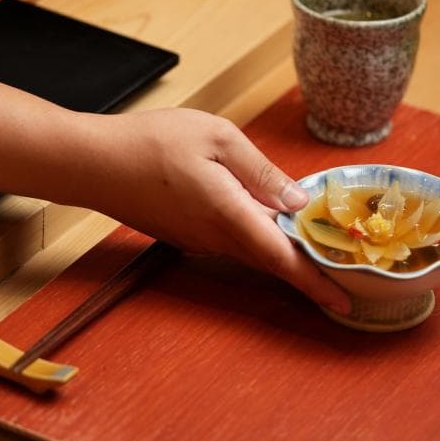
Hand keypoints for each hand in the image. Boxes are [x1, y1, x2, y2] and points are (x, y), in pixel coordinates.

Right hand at [75, 107, 351, 314]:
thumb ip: (260, 171)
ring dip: (287, 258)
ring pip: (255, 253)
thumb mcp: (216, 138)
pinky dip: (262, 242)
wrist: (92, 163)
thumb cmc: (151, 143)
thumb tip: (298, 199)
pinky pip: (235, 244)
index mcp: (230, 213)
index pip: (282, 256)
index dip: (317, 281)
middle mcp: (217, 237)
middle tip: (347, 280)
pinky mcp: (188, 235)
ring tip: (320, 253)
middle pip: (274, 262)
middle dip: (311, 274)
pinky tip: (273, 226)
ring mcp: (200, 240)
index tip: (346, 302)